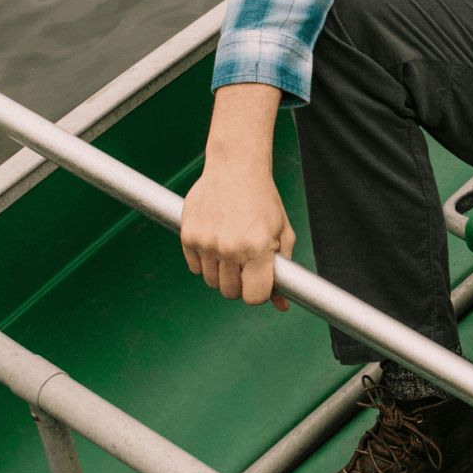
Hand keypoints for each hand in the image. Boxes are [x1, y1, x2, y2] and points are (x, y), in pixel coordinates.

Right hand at [180, 83, 294, 308]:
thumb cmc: (263, 201)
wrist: (235, 168)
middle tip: (245, 263)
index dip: (258, 293)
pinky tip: (215, 240)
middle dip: (240, 283)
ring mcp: (206, 242)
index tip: (259, 283)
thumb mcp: (281, 233)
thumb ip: (283, 270)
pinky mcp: (188, 235)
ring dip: (222, 272)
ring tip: (230, 248)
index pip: (254, 296)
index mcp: (258, 248)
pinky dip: (204, 261)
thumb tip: (281, 305)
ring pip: (211, 281)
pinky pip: (195, 267)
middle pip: (230, 292)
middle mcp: (230, 247)